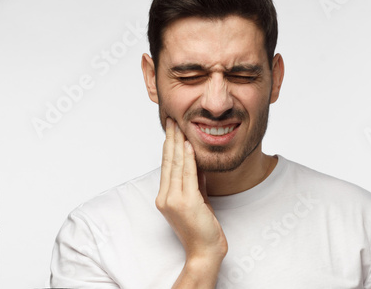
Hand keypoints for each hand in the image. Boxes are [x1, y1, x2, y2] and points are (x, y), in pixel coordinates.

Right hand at [156, 118, 227, 286]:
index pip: (167, 166)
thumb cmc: (202, 228)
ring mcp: (174, 200)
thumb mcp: (198, 199)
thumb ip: (195, 181)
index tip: (171, 129)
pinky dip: (188, 158)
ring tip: (177, 126)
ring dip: (178, 143)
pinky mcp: (186, 203)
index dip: (169, 145)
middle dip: (170, 139)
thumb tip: (197, 161)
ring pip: (176, 166)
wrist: (204, 251)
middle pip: (168, 162)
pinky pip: (188, 175)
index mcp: (165, 197)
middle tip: (171, 120)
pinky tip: (188, 145)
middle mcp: (165, 197)